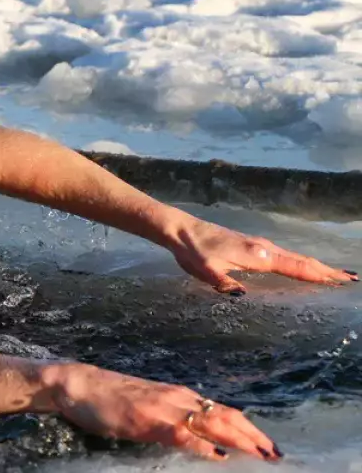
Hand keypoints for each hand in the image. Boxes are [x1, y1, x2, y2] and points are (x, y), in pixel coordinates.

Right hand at [49, 363, 280, 461]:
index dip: (249, 429)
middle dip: (254, 436)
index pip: (223, 412)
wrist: (77, 384)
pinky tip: (217, 456)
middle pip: (225, 416)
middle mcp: (177, 398)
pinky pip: (181, 433)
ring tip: (261, 454)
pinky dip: (202, 445)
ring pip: (211, 421)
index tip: (270, 446)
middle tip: (278, 454)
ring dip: (240, 438)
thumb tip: (202, 438)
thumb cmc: (108, 398)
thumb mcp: (148, 408)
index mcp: (178, 396)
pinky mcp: (146, 419)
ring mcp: (163, 407)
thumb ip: (174, 420)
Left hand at [165, 219, 356, 293]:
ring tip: (333, 275)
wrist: (181, 230)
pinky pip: (283, 255)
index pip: (294, 267)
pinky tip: (300, 267)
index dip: (318, 275)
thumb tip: (243, 296)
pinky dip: (298, 261)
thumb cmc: (193, 251)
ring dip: (315, 265)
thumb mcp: (206, 271)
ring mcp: (258, 245)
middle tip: (349, 279)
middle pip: (300, 260)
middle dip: (325, 270)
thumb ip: (224, 283)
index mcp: (256, 255)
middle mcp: (262, 248)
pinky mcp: (251, 245)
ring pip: (293, 257)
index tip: (341, 280)